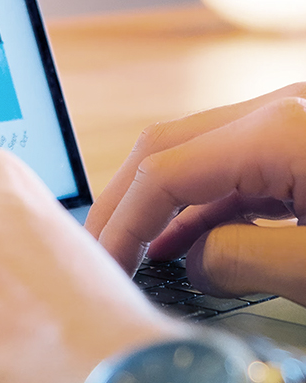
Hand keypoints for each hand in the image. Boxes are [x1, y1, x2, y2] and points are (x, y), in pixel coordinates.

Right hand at [85, 83, 305, 304]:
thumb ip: (237, 261)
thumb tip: (191, 262)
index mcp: (280, 131)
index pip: (162, 173)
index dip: (121, 225)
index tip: (106, 271)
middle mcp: (282, 110)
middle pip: (163, 147)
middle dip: (121, 204)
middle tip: (96, 254)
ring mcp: (293, 121)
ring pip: (192, 153)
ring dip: (154, 203)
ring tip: (129, 251)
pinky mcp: (303, 143)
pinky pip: (231, 167)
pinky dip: (198, 205)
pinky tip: (180, 241)